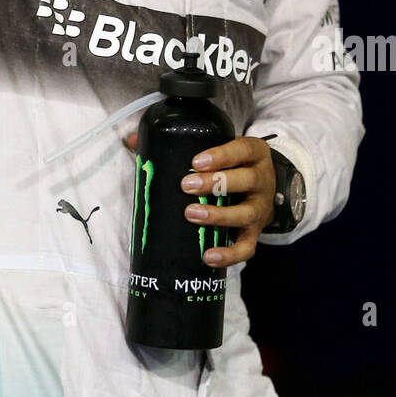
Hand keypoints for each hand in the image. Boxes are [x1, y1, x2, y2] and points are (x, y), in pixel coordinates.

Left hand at [124, 132, 276, 266]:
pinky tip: (208, 256)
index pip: (242, 149)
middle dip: (215, 183)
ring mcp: (260, 208)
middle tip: (186, 185)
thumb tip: (131, 140)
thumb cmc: (232, 163)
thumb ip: (178, 142)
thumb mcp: (217, 145)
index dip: (222, 155)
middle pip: (246, 180)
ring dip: (219, 215)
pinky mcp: (255, 232)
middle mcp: (262, 180)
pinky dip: (229, 254)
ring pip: (245, 213)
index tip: (196, 161)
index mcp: (254, 153)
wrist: (264, 186)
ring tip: (192, 214)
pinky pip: (247, 247)